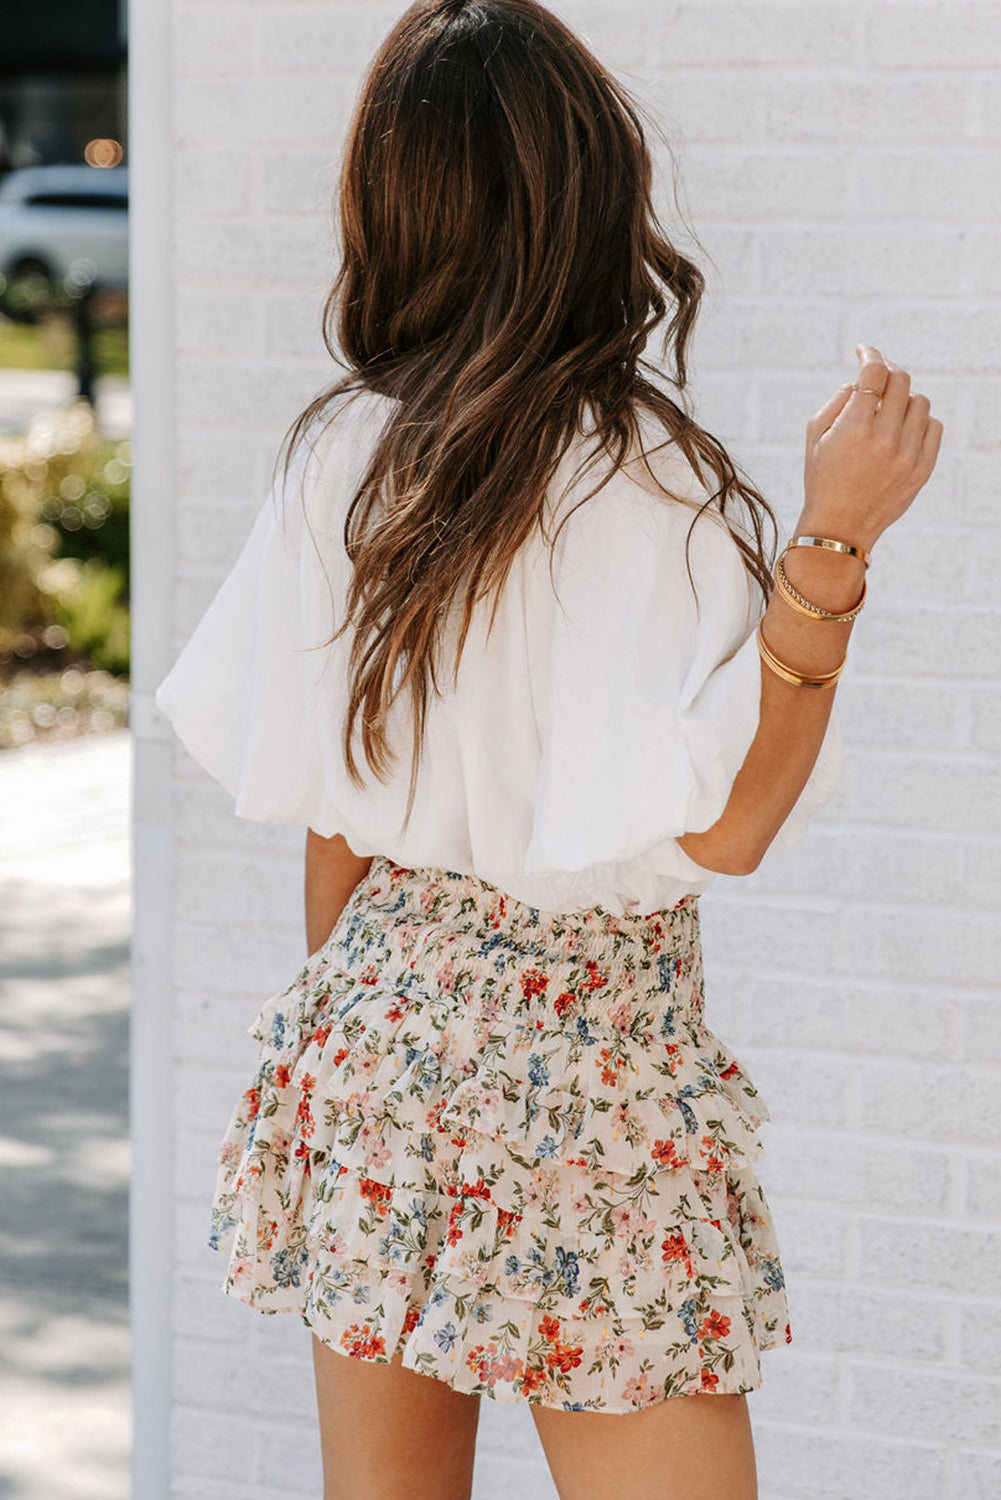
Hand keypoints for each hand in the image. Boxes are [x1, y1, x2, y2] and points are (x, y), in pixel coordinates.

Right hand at [799, 343, 943, 551]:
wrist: (839, 528)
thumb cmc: (822, 479)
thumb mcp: (815, 436)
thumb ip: (838, 399)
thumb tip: (863, 380)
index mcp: (854, 428)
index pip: (874, 372)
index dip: (870, 354)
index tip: (864, 351)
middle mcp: (885, 439)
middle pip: (901, 380)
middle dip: (887, 373)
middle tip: (878, 379)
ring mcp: (908, 455)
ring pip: (920, 402)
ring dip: (904, 400)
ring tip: (887, 413)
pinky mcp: (923, 469)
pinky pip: (933, 427)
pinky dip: (920, 422)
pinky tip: (902, 430)